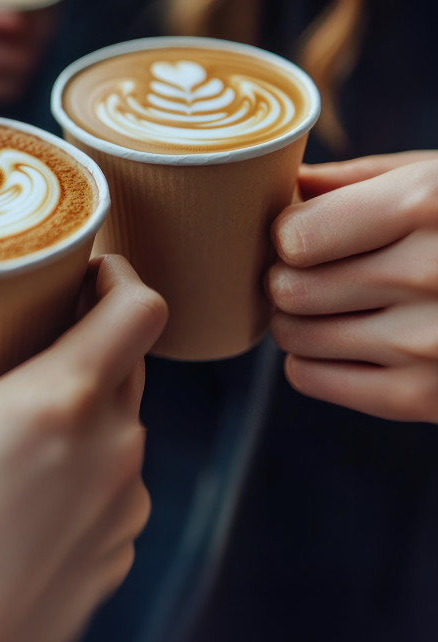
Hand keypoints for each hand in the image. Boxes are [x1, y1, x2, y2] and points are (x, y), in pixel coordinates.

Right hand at [0, 256, 166, 641]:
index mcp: (54, 407)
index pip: (137, 309)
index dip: (118, 276)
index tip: (89, 270)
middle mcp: (106, 459)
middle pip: (132, 368)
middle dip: (93, 343)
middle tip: (35, 337)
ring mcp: (114, 523)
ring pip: (123, 440)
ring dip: (87, 419)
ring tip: (20, 422)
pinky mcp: (106, 575)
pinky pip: (110, 504)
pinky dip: (79, 485)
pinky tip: (21, 499)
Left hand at [267, 151, 437, 422]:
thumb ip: (358, 180)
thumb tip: (281, 184)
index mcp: (431, 203)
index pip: (295, 237)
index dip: (289, 235)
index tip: (306, 234)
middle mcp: (431, 273)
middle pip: (288, 287)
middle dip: (287, 278)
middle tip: (316, 272)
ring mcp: (429, 343)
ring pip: (292, 335)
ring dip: (298, 319)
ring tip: (336, 303)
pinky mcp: (425, 398)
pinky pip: (308, 378)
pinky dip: (310, 360)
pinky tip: (349, 339)